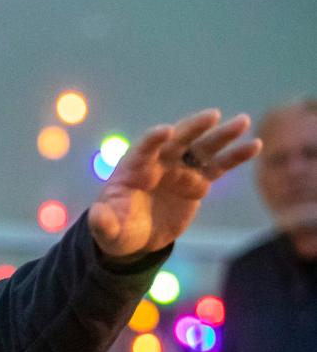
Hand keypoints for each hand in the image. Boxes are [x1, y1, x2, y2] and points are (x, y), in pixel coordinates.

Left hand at [89, 109, 261, 259]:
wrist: (136, 235)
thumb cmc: (117, 228)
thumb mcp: (107, 230)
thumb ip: (102, 223)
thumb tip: (96, 216)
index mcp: (133, 168)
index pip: (143, 149)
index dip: (152, 140)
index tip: (164, 131)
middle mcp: (158, 162)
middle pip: (177, 140)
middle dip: (192, 128)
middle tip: (211, 115)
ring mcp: (180, 169)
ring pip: (202, 148)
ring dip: (222, 135)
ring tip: (242, 121)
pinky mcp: (198, 181)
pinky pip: (219, 166)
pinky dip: (235, 156)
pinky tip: (255, 145)